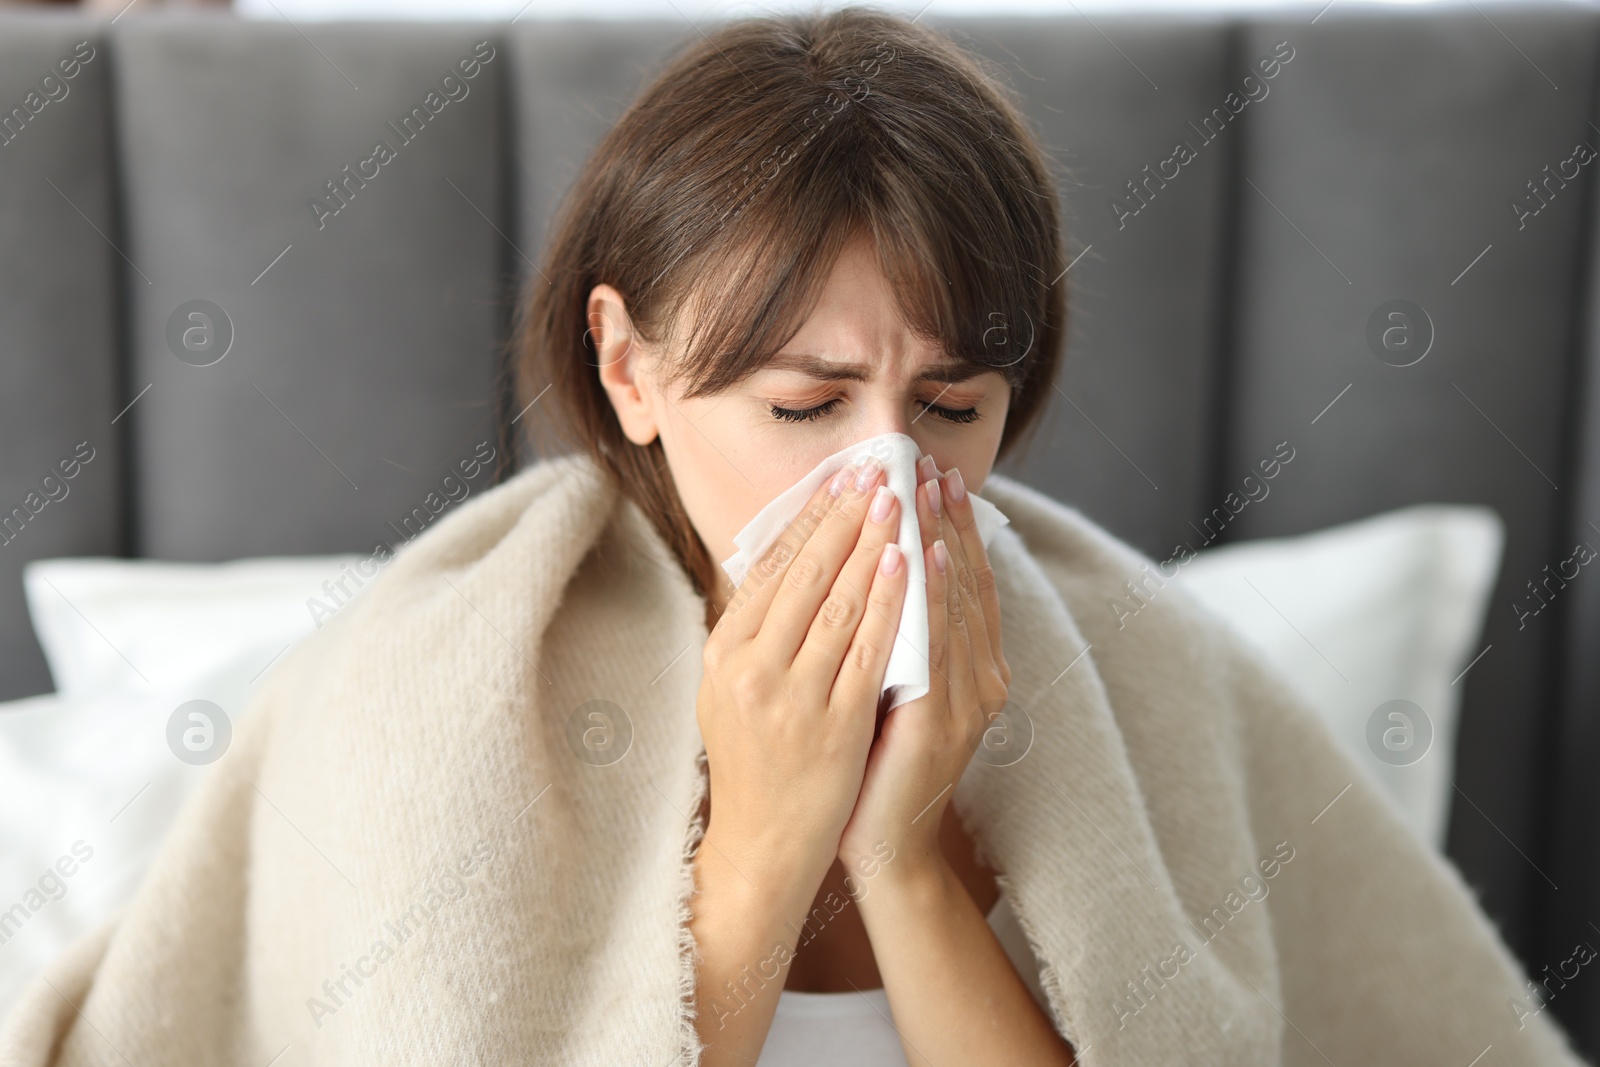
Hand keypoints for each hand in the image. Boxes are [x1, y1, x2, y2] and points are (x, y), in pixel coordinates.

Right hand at [697, 458, 910, 895]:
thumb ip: (755, 631)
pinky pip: (869, 649)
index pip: (769, 568)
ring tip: (898, 499)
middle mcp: (749, 669)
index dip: (809, 518)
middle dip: (846, 516)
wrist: (763, 845)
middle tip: (877, 471)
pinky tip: (908, 563)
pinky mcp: (834, 724)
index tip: (838, 478)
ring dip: (873, 543)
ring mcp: (791, 697)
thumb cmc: (754, 761)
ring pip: (840, 602)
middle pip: (805, 575)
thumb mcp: (730, 689)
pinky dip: (890, 600)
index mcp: (722, 653)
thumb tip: (783, 558)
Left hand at [837, 458, 1010, 877]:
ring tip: (926, 488)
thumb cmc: (873, 764)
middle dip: (946, 520)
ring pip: (957, 603)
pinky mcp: (944, 722)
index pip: (962, 580)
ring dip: (940, 540)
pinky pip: (939, 645)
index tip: (930, 474)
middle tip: (928, 462)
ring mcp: (969, 700)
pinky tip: (923, 556)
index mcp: (970, 668)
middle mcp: (981, 677)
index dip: (950, 527)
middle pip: (966, 581)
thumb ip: (889, 635)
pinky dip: (933, 596)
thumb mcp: (885, 685)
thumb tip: (863, 566)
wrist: (881, 847)